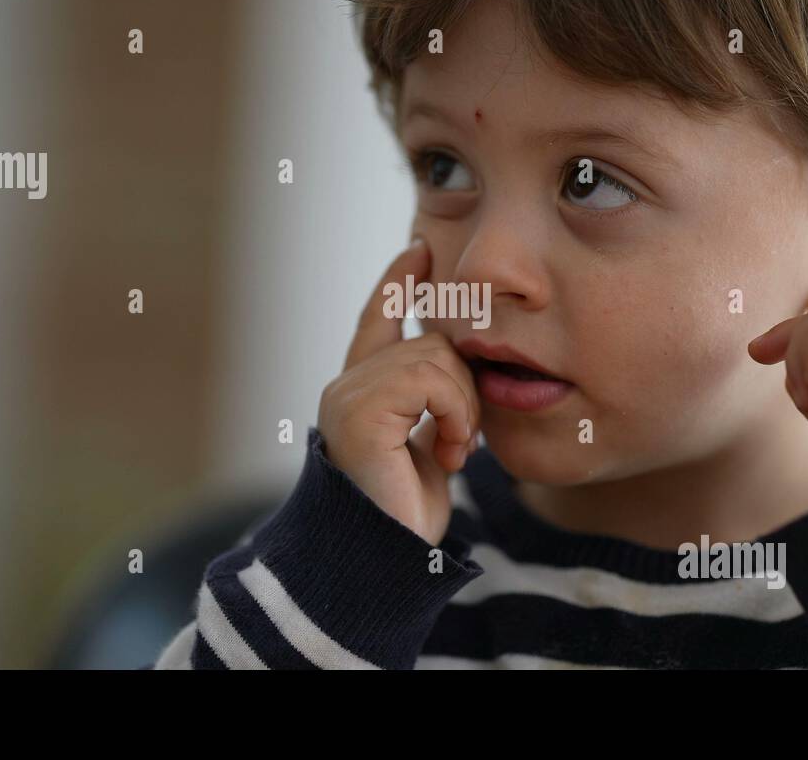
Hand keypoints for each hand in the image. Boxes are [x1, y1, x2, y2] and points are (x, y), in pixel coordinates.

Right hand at [316, 237, 479, 546]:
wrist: (392, 557)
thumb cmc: (411, 509)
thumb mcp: (430, 440)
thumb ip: (432, 400)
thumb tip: (456, 357)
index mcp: (361, 391)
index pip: (378, 320)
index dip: (397, 284)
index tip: (419, 250)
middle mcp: (345, 388)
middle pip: (429, 341)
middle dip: (462, 387)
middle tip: (461, 440)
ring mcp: (347, 398)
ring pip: (434, 357)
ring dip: (462, 407)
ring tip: (453, 451)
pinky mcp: (359, 413)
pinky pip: (430, 380)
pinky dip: (454, 415)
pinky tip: (448, 454)